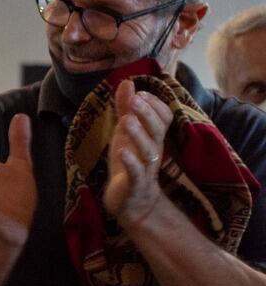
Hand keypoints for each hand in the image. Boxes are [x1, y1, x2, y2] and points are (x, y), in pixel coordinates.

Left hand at [105, 79, 172, 227]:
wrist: (132, 203)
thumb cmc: (129, 163)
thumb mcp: (124, 133)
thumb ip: (125, 109)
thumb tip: (127, 82)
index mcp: (152, 138)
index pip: (164, 117)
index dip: (154, 105)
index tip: (140, 93)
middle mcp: (154, 151)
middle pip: (158, 130)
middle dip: (147, 114)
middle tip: (135, 99)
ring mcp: (146, 169)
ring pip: (148, 150)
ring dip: (138, 134)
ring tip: (125, 120)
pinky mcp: (135, 185)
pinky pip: (136, 173)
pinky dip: (131, 162)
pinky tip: (122, 151)